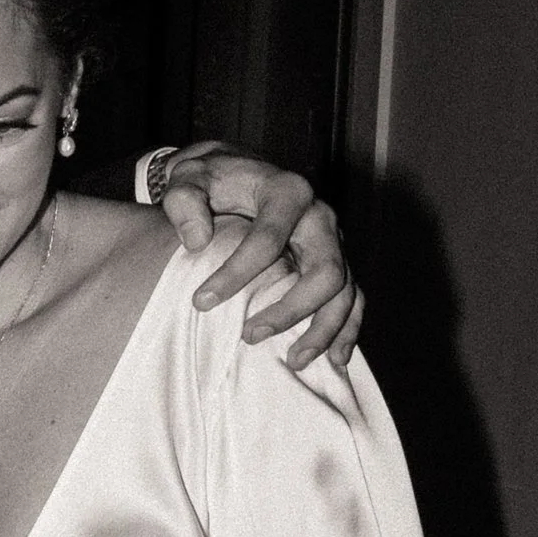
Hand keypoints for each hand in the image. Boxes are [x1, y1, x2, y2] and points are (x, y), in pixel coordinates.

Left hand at [156, 144, 363, 370]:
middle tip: (249, 336)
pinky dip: (347, 329)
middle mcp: (320, 216)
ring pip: (345, 290)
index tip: (200, 302)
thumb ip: (184, 202)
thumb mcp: (187, 179)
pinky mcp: (336, 261)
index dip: (235, 274)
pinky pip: (353, 297)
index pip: (268, 238)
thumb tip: (196, 241)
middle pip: (325, 270)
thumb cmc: (211, 182)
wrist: (235, 175)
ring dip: (323, 330)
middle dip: (290, 310)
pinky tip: (335, 359)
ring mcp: (333, 240)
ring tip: (293, 361)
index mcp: (287, 191)